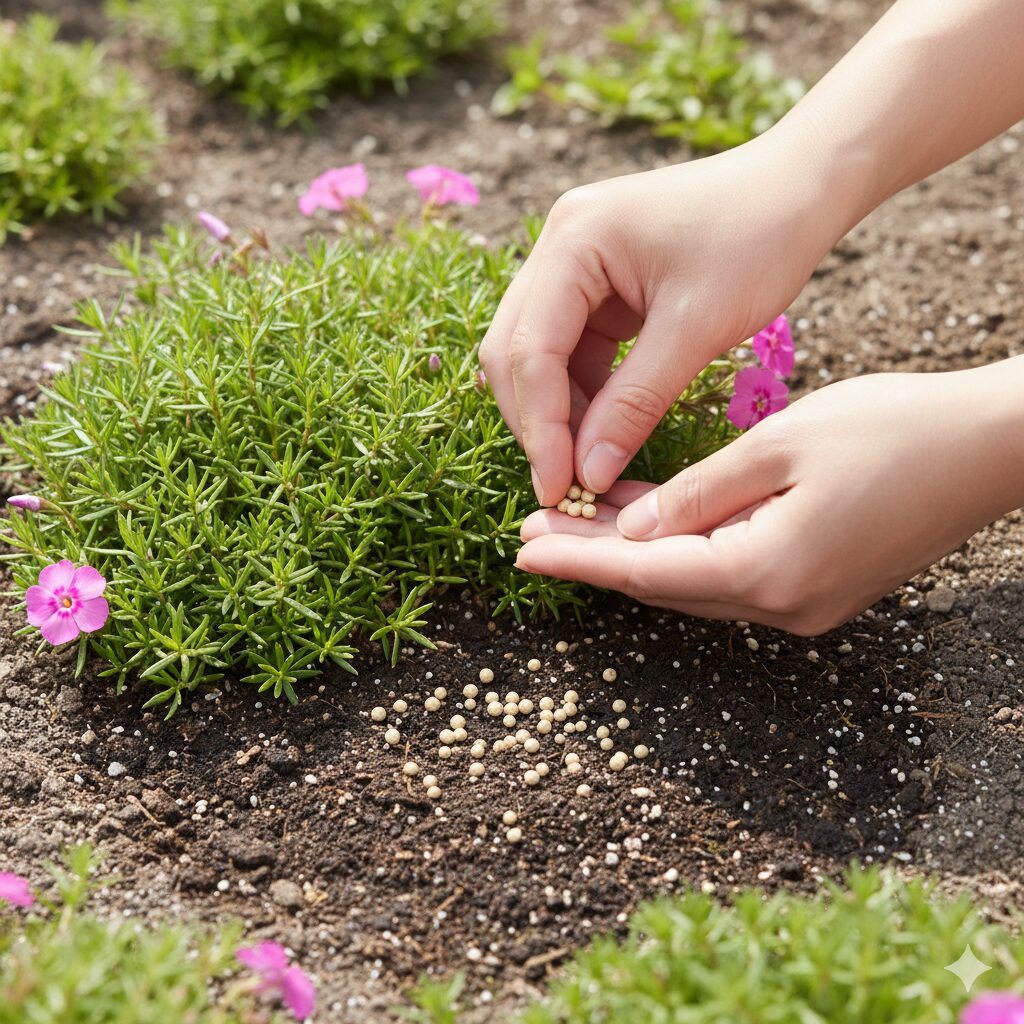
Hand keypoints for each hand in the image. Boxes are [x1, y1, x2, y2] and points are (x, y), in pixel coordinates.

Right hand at [478, 128, 845, 506]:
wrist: (798, 189)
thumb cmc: (758, 240)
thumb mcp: (696, 329)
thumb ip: (634, 404)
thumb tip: (588, 475)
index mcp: (574, 239)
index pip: (530, 349)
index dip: (540, 427)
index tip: (558, 489)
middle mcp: (557, 244)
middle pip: (514, 351)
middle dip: (536, 422)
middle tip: (564, 488)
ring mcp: (572, 263)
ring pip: (536, 356)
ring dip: (556, 413)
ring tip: (587, 467)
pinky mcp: (594, 284)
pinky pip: (569, 351)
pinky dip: (581, 395)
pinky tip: (602, 432)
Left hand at [515, 366, 1023, 634]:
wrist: (991, 448)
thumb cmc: (893, 431)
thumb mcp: (779, 446)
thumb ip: (696, 494)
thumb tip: (630, 532)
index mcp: (767, 571)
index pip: (644, 573)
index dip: (577, 560)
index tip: (521, 551)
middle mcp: (781, 607)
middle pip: (662, 585)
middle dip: (594, 558)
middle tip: (531, 533)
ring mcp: (803, 606)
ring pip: (692, 582)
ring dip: (635, 554)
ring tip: (575, 521)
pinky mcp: (817, 589)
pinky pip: (728, 574)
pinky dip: (683, 549)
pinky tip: (647, 520)